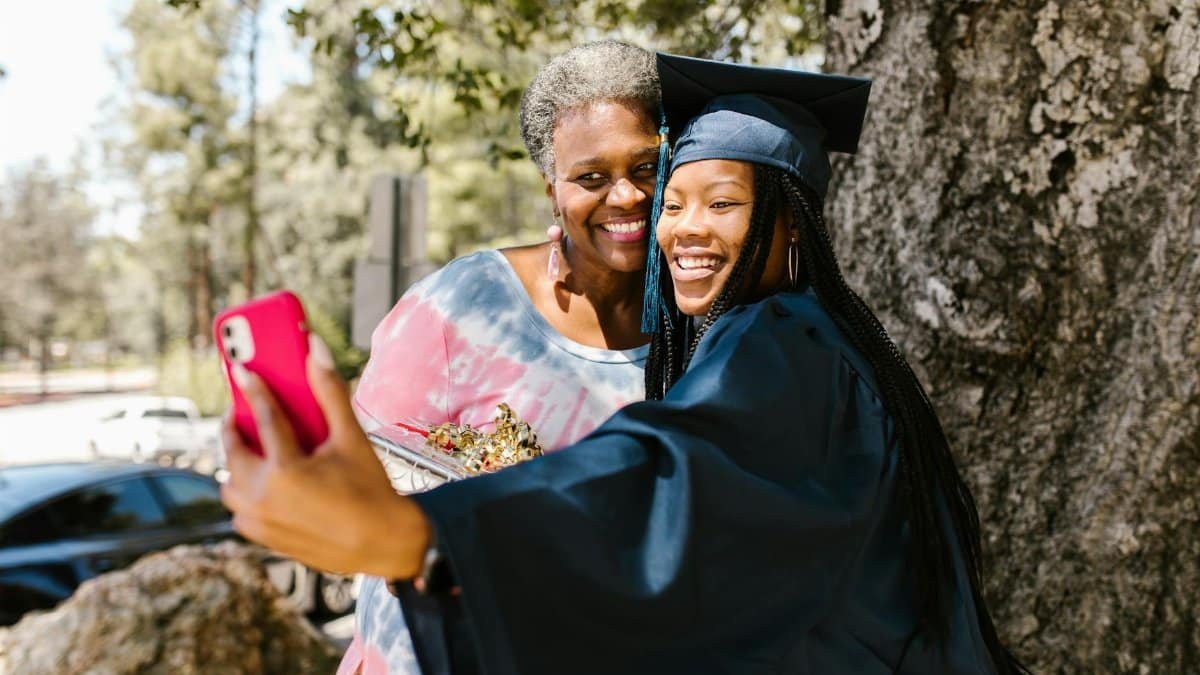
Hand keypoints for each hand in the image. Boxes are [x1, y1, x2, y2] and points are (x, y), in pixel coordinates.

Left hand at [219, 334, 430, 579]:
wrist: (384, 544)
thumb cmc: (372, 490)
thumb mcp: (352, 439)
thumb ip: (330, 392)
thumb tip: (316, 349)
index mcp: (286, 471)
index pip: (263, 419)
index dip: (253, 390)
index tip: (240, 370)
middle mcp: (265, 498)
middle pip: (234, 453)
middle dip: (234, 427)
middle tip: (241, 410)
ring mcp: (260, 521)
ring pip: (230, 484)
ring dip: (236, 463)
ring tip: (252, 447)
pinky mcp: (262, 537)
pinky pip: (239, 508)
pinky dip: (245, 491)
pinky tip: (263, 480)